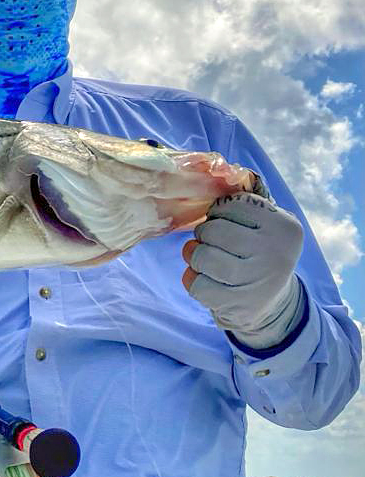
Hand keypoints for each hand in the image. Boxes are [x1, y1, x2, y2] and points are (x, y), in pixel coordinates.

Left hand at [182, 192, 305, 348]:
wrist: (271, 304)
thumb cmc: (259, 255)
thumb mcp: (267, 227)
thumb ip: (247, 202)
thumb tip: (222, 171)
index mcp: (284, 226)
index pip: (231, 205)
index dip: (217, 213)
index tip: (224, 223)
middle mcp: (275, 252)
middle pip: (212, 231)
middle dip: (203, 236)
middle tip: (211, 244)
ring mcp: (257, 280)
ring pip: (201, 256)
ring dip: (194, 257)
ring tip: (204, 260)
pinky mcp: (237, 303)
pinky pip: (196, 284)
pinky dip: (192, 280)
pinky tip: (204, 280)